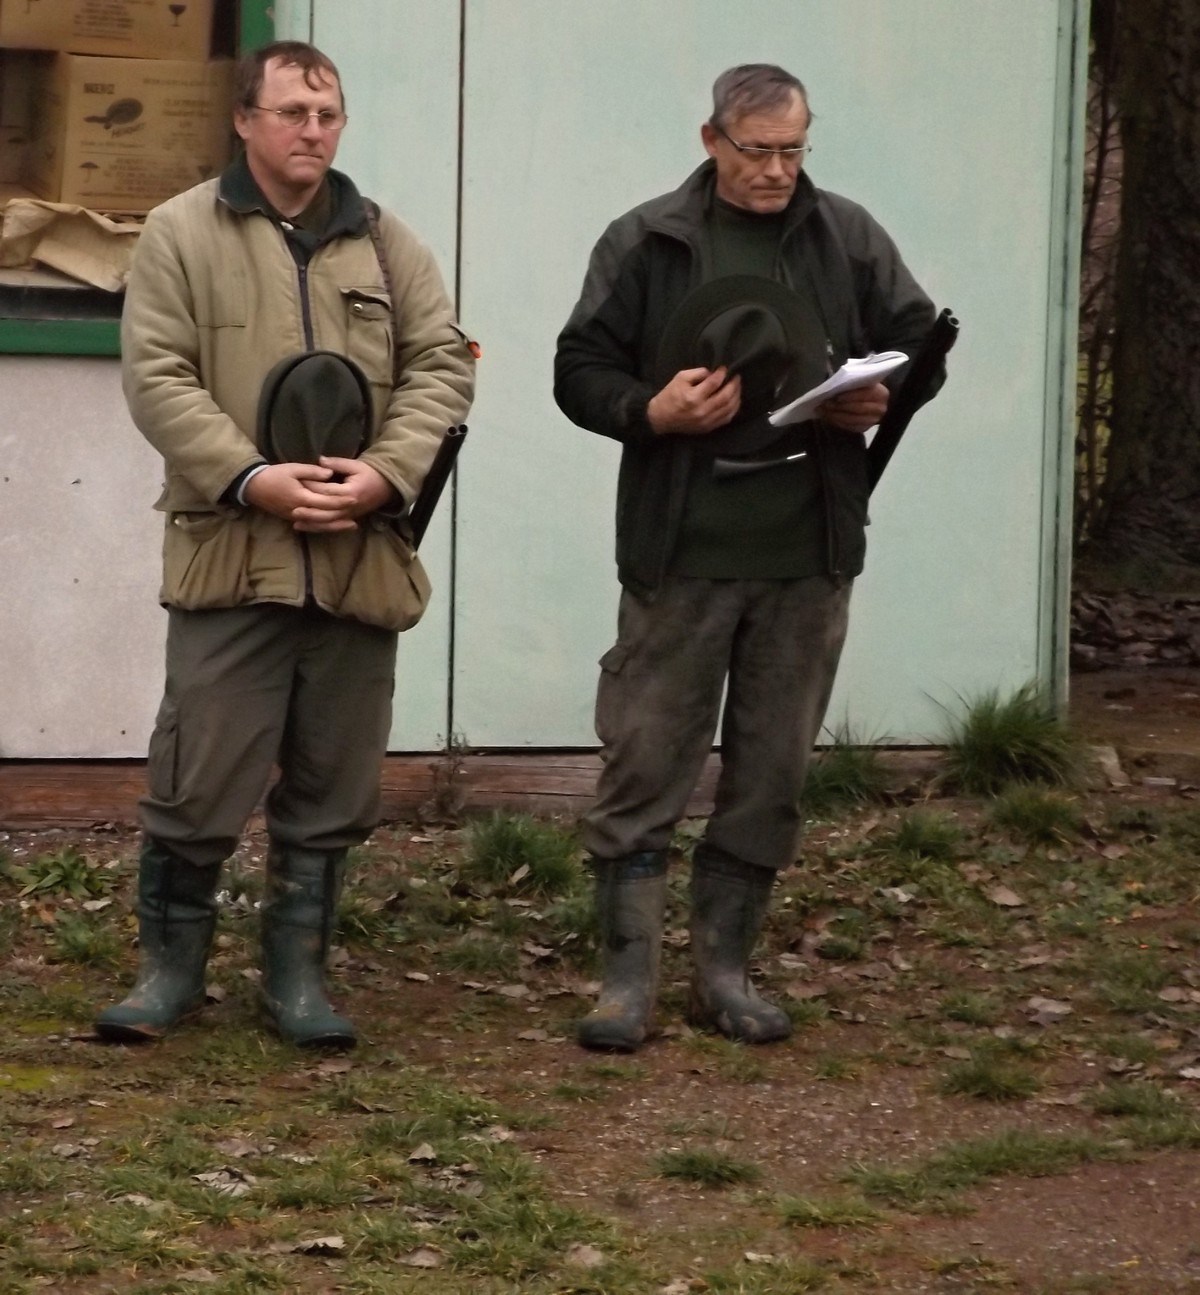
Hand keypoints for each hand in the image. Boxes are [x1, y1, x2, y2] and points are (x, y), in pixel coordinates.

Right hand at [243, 462, 357, 532]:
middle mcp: (300, 511)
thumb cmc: (274, 475)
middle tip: (358, 511)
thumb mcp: (293, 468)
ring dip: (336, 525)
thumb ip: (312, 472)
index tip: (356, 497)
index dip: (342, 500)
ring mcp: (296, 517)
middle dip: (343, 513)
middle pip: (326, 515)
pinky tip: (333, 526)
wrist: (252, 486)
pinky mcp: (292, 519)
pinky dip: (324, 527)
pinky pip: (312, 525)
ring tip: (352, 525)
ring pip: (320, 524)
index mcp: (301, 497)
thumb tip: (330, 473)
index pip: (326, 501)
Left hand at [289, 457, 395, 531]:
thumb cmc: (370, 474)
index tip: (298, 485)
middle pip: (326, 511)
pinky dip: (319, 528)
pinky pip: (332, 526)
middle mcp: (350, 506)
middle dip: (309, 511)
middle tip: (292, 509)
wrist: (386, 487)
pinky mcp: (348, 519)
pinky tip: (305, 528)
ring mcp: (350, 515)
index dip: (312, 488)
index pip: (327, 491)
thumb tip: (320, 460)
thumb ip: (337, 464)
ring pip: (328, 522)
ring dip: (312, 523)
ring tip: (295, 523)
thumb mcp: (355, 465)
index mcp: (351, 492)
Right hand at [646, 366, 741, 434]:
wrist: (661, 418)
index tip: (724, 368)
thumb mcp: (680, 378)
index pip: (714, 383)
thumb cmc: (669, 396)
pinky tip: (734, 401)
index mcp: (693, 397)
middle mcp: (702, 410)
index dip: (722, 374)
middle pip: (726, 397)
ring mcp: (706, 421)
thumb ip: (698, 373)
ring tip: (738, 388)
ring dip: (737, 397)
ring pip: (729, 409)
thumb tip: (713, 373)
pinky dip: (733, 409)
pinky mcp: (708, 428)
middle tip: (737, 377)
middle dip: (734, 385)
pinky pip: (726, 419)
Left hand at [818, 381, 889, 433]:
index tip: (836, 397)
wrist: (877, 402)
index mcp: (880, 393)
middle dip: (839, 407)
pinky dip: (837, 422)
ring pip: (852, 420)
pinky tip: (828, 417)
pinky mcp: (865, 428)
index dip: (850, 396)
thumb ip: (854, 384)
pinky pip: (849, 427)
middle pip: (857, 409)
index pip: (864, 395)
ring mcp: (872, 420)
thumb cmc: (866, 388)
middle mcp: (879, 409)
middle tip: (825, 404)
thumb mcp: (863, 382)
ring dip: (835, 416)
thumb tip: (835, 387)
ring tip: (823, 411)